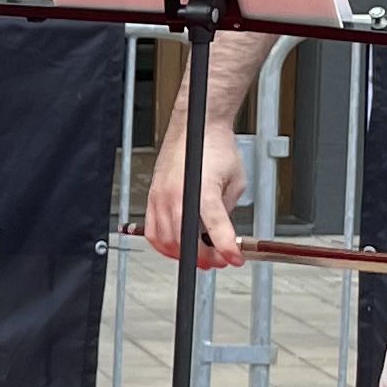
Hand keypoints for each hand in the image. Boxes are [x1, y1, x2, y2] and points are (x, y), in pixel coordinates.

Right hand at [140, 122, 246, 267]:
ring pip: (165, 241)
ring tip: (198, 255)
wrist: (197, 126)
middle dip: (204, 257)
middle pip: (185, 242)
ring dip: (182, 254)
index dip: (227, 249)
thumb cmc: (215, 147)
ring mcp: (161, 197)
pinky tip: (175, 246)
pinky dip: (162, 244)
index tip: (235, 259)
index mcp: (202, 191)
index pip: (215, 229)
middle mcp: (177, 196)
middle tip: (218, 260)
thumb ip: (227, 210)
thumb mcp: (235, 182)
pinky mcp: (152, 197)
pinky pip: (151, 230)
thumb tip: (221, 231)